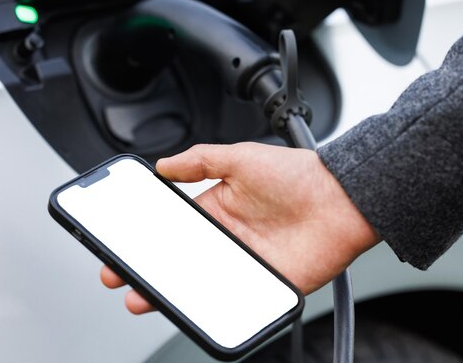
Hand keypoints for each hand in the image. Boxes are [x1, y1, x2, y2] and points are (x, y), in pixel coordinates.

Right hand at [101, 142, 379, 313]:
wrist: (341, 199)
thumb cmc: (298, 174)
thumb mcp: (241, 157)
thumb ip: (201, 160)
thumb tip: (164, 164)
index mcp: (219, 207)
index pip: (175, 227)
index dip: (148, 237)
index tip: (123, 244)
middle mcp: (229, 236)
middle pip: (182, 258)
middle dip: (150, 269)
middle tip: (121, 276)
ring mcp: (245, 261)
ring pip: (201, 282)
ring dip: (173, 292)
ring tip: (144, 297)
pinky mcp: (265, 282)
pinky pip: (233, 298)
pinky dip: (211, 305)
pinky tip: (190, 306)